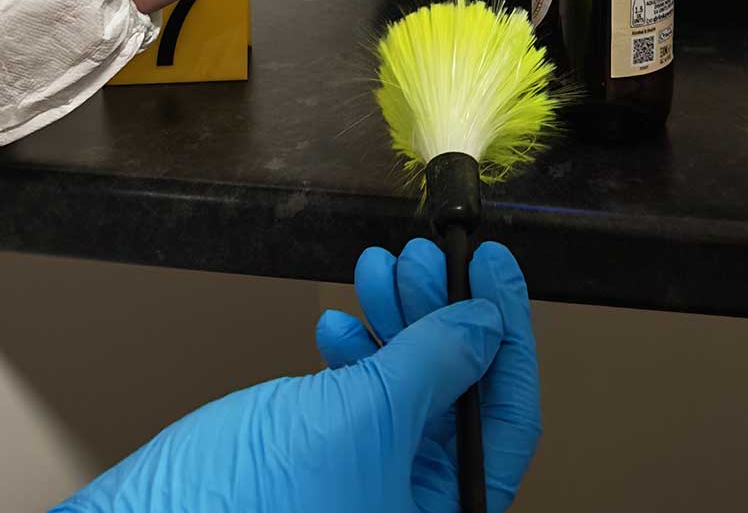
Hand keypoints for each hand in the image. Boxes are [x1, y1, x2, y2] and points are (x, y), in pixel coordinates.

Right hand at [52, 240, 539, 512]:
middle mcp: (411, 502)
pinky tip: (342, 323)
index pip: (507, 417)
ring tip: (382, 270)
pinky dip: (357, 351)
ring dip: (397, 319)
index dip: (506, 335)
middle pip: (457, 395)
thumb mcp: (363, 419)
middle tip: (428, 260)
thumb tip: (483, 324)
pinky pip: (362, 397)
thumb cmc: (240, 509)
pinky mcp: (324, 463)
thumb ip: (432, 366)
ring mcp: (368, 483)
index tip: (493, 271)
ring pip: (409, 386)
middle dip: (441, 315)